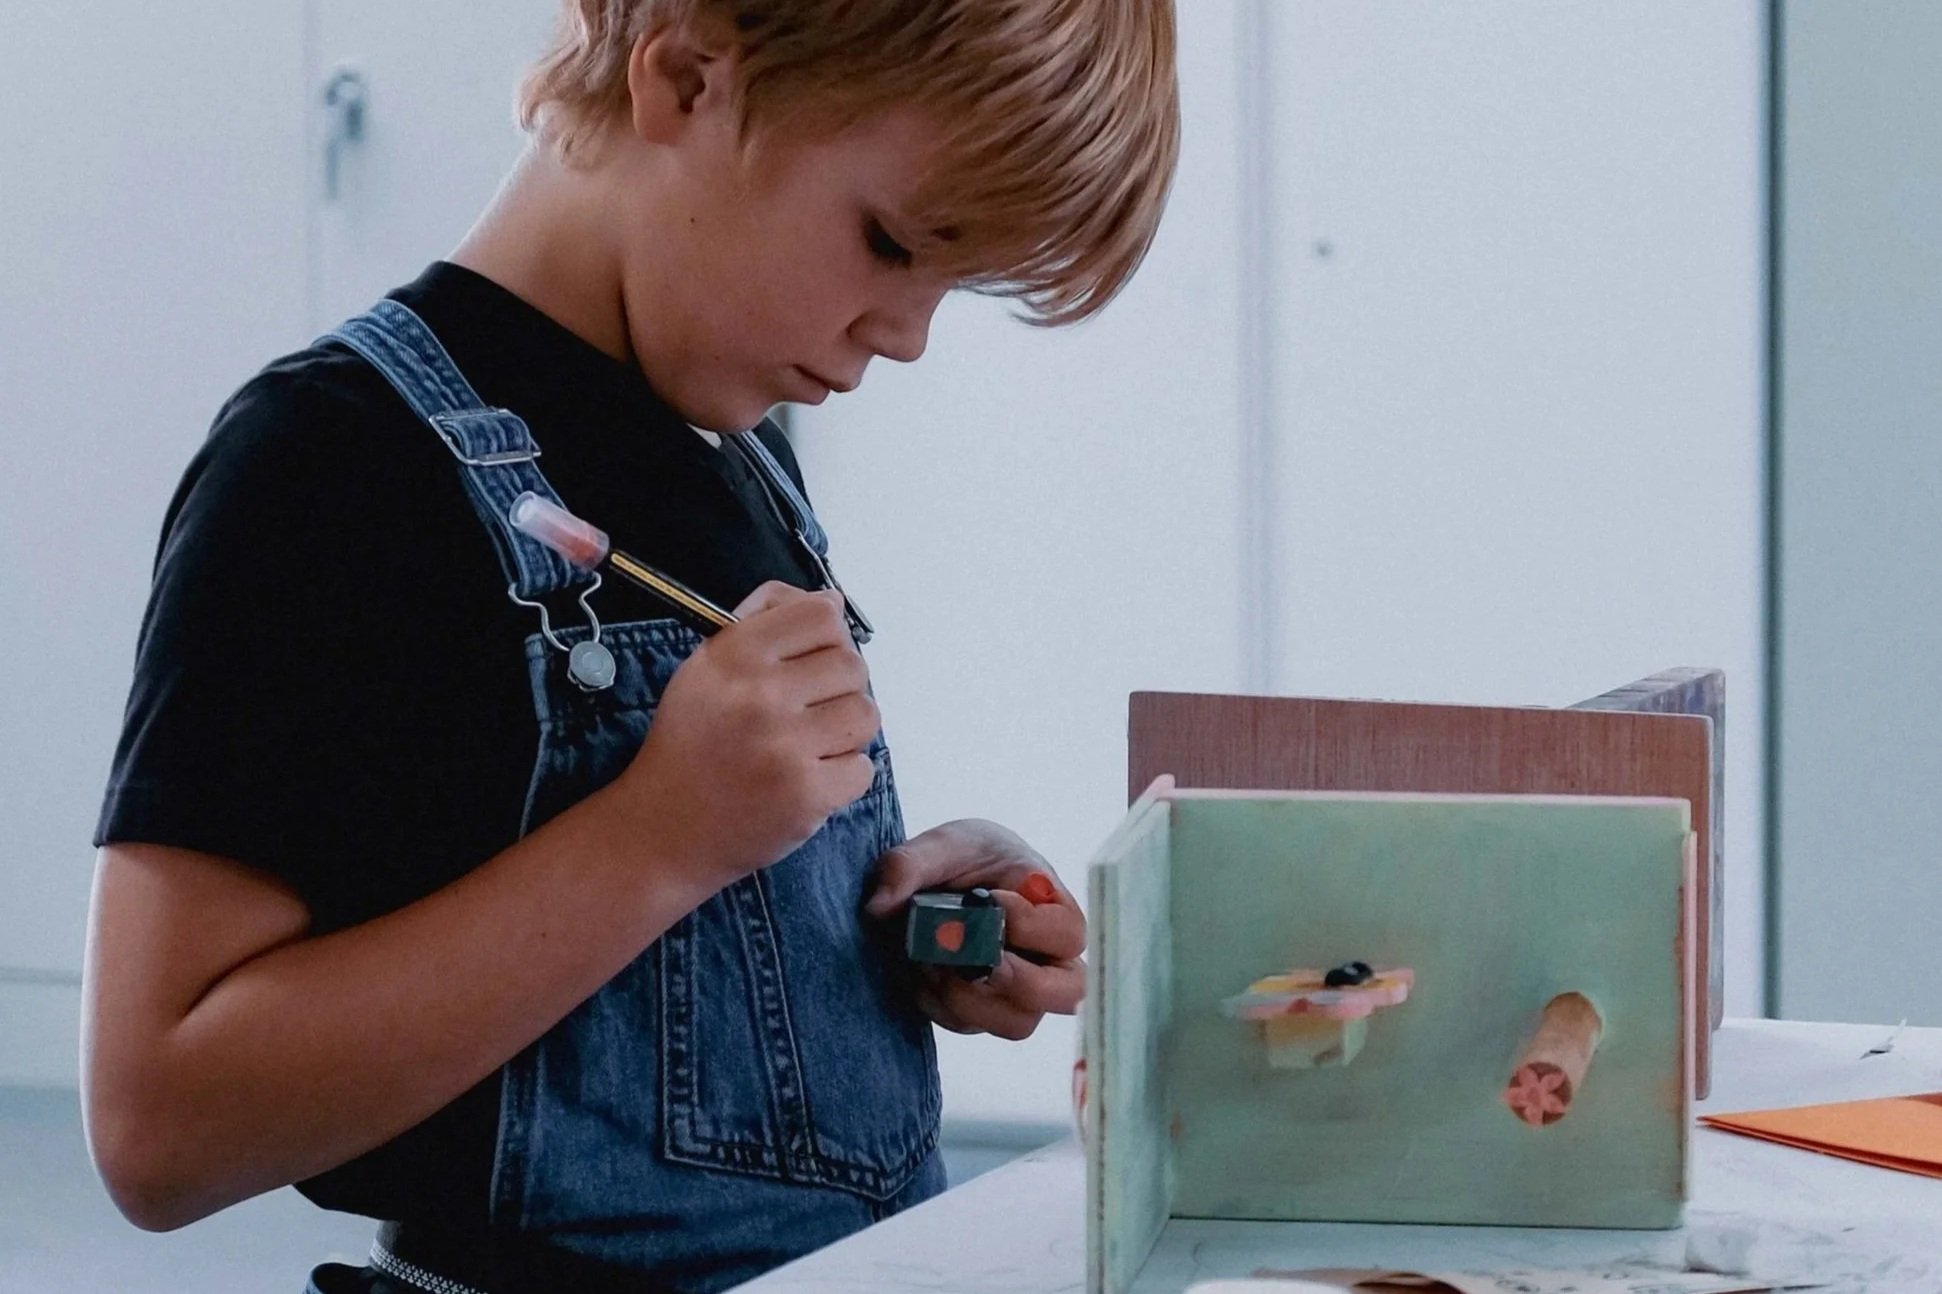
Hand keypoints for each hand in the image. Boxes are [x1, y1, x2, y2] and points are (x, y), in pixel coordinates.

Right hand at [621, 583, 877, 887]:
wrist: (661, 828)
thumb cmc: (691, 743)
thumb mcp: (706, 668)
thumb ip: (763, 623)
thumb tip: (832, 601)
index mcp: (734, 655)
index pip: (822, 615)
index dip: (828, 636)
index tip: (813, 660)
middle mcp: (760, 695)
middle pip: (852, 664)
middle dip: (839, 687)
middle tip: (809, 712)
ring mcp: (785, 746)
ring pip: (865, 714)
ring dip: (846, 732)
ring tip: (810, 745)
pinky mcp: (805, 794)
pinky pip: (862, 768)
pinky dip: (843, 777)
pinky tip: (808, 779)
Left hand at [865, 819, 1085, 1040]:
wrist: (941, 882)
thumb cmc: (962, 858)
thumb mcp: (941, 845)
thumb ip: (911, 864)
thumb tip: (881, 904)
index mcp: (1053, 907)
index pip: (1067, 933)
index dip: (1030, 926)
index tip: (985, 900)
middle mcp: (1048, 957)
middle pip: (1067, 994)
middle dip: (1018, 983)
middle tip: (975, 963)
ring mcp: (1018, 990)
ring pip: (1018, 1022)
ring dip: (970, 999)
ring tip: (933, 962)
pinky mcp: (984, 1010)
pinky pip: (970, 1025)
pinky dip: (940, 1004)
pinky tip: (921, 972)